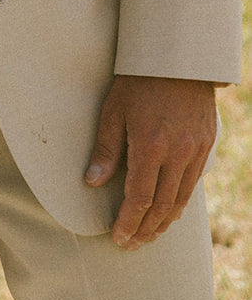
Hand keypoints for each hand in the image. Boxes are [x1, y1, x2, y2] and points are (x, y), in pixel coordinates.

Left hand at [85, 74, 217, 248]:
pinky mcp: (207, 144)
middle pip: (161, 206)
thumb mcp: (113, 109)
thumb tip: (92, 183)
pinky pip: (193, 183)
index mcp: (150, 145)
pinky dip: (180, 202)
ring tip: (148, 234)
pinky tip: (169, 210)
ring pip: (181, 199)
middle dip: (145, 229)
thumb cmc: (138, 80)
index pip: (139, 198)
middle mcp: (177, 153)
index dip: (128, 222)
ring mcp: (196, 150)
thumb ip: (105, 150)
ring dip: (164, 221)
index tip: (118, 236)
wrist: (177, 56)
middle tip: (132, 243)